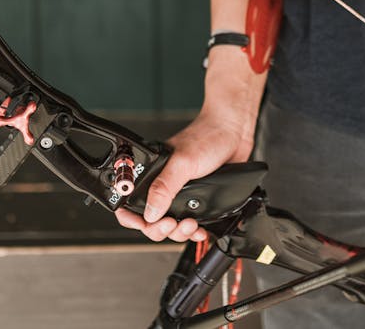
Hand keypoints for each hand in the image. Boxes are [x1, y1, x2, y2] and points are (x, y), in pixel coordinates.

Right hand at [114, 81, 256, 241]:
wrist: (234, 132)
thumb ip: (165, 188)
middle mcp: (163, 185)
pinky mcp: (197, 199)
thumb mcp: (182, 163)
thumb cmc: (207, 137)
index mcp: (152, 174)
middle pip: (151, 221)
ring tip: (191, 225)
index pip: (131, 203)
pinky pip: (188, 223)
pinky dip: (193, 231)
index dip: (134, 219)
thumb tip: (150, 213)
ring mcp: (180, 193)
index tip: (146, 225)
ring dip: (179, 232)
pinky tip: (199, 229)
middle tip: (173, 224)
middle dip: (161, 228)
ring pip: (170, 225)